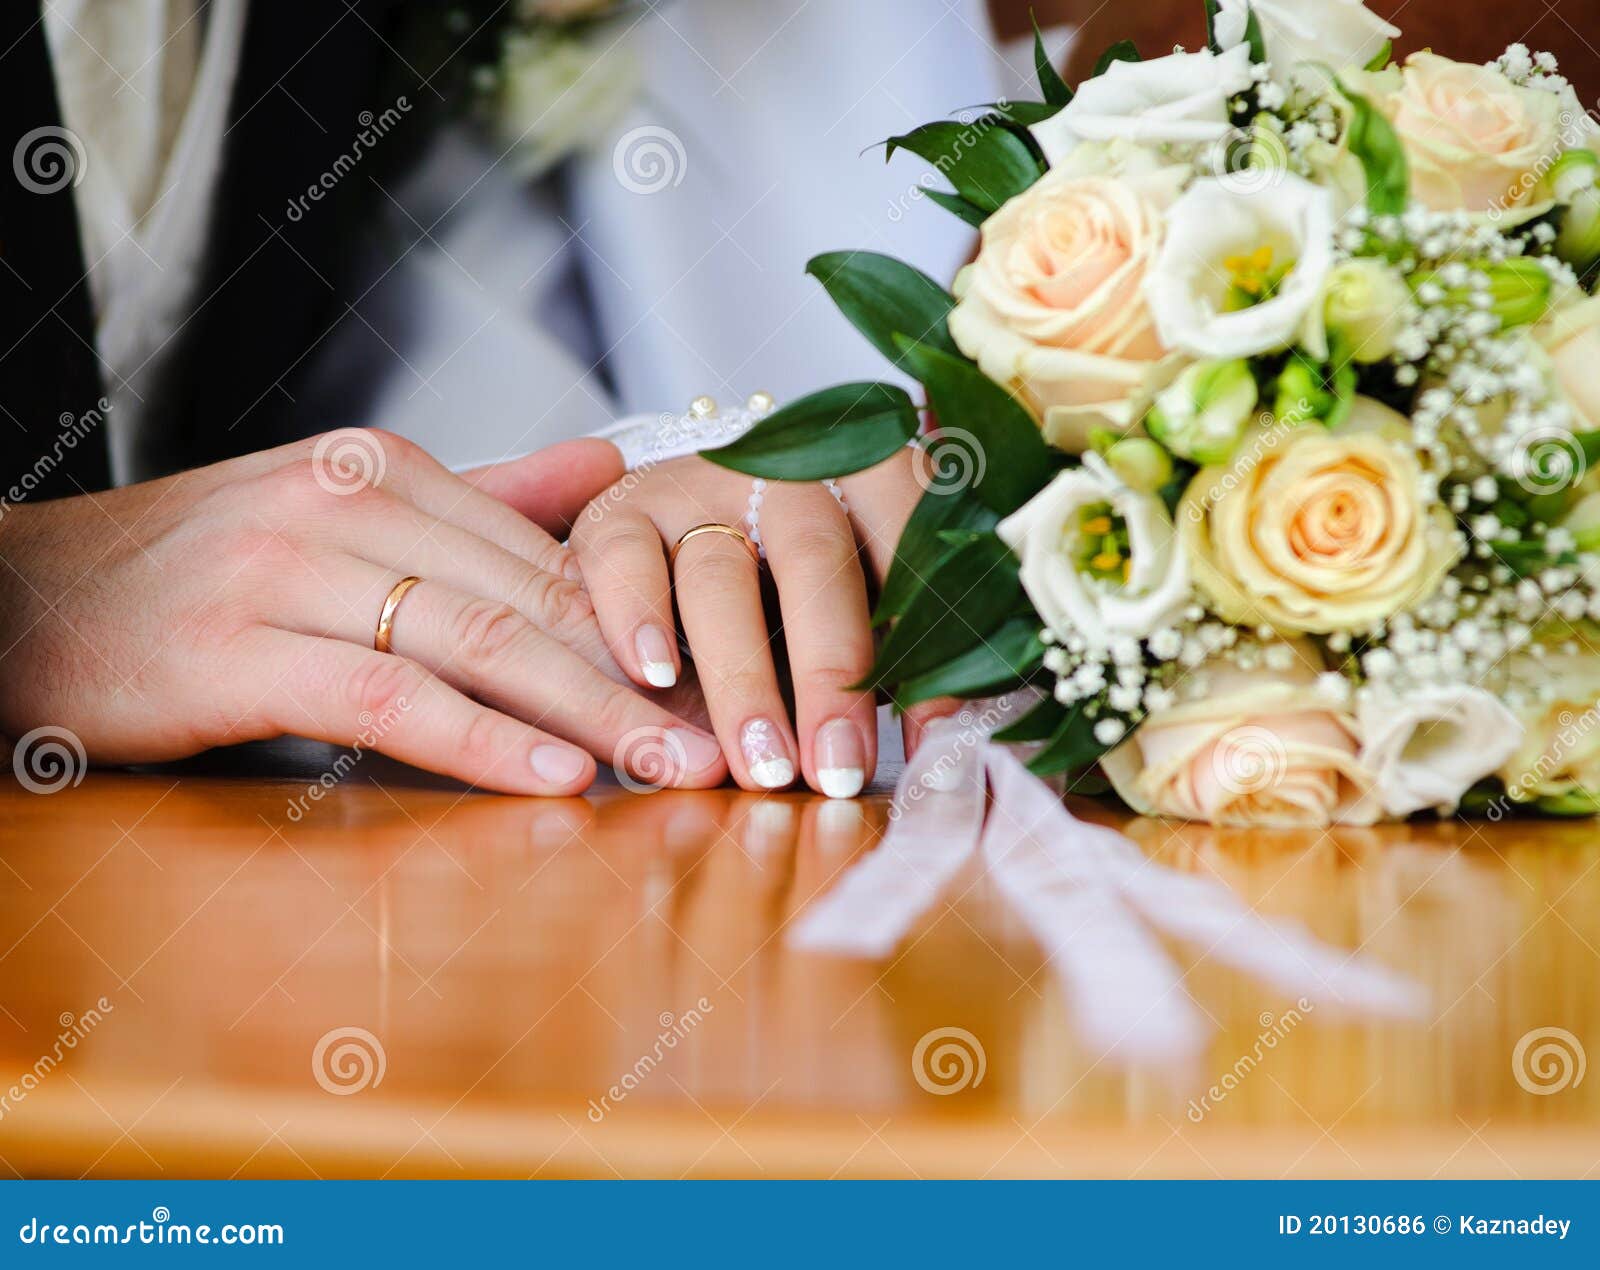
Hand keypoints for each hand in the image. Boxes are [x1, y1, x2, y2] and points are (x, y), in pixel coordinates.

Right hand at [0, 430, 727, 794]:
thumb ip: (480, 498)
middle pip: (531, 596)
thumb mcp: (341, 514)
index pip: (549, 553)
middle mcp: (346, 498)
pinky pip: (386, 697)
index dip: (646, 624)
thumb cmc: (197, 571)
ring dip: (589, 713)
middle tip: (732, 739)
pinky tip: (554, 774)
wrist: (22, 597)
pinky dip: (481, 738)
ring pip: (476, 641)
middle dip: (643, 677)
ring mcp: (287, 568)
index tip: (725, 682)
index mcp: (384, 466)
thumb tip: (610, 468)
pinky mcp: (234, 648)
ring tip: (674, 767)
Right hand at [570, 449, 955, 795]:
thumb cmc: (807, 586)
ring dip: (741, 681)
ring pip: (717, 576)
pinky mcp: (621, 509)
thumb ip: (904, 656)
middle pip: (812, 560)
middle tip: (839, 771)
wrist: (692, 522)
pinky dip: (636, 618)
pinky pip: (623, 559)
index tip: (934, 741)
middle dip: (829, 674)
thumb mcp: (867, 602)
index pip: (912, 546)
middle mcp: (782, 469)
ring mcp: (696, 484)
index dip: (925, 644)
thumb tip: (942, 745)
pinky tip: (656, 678)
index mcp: (868, 472)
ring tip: (761, 765)